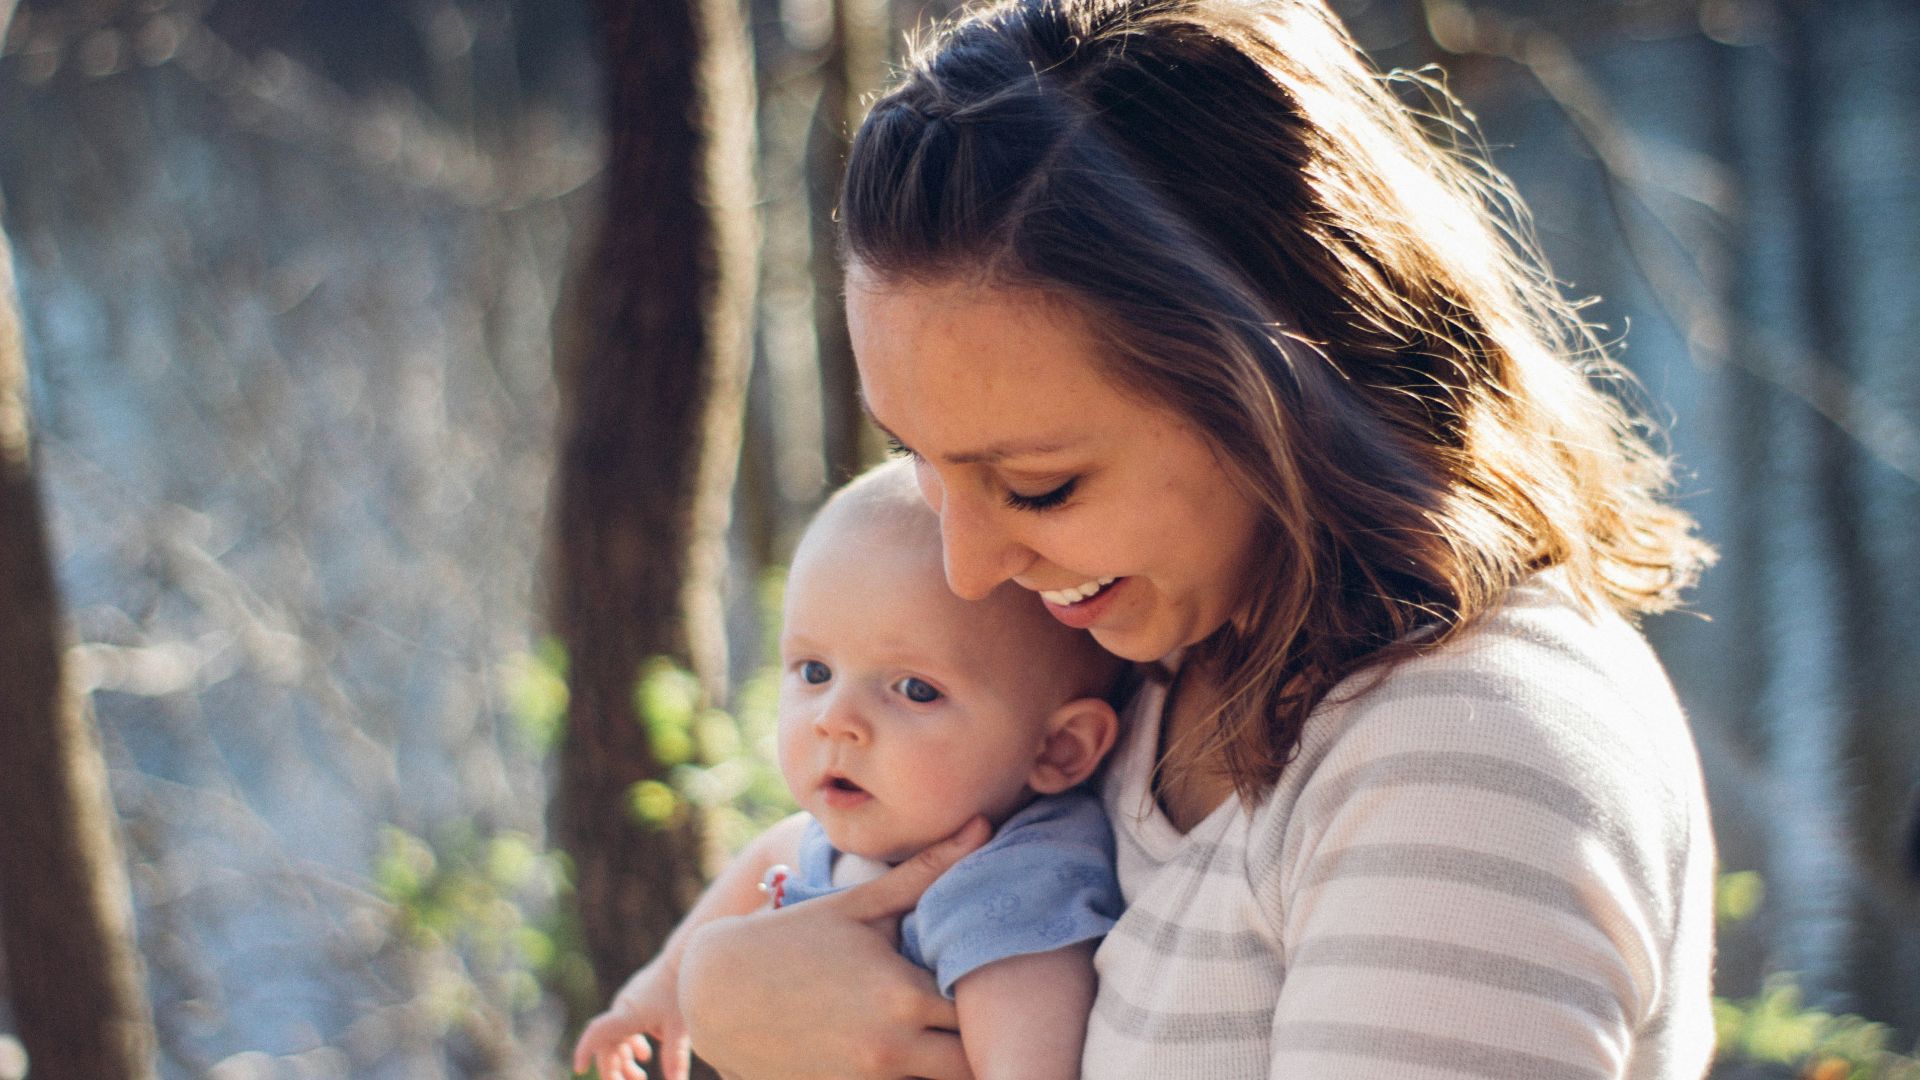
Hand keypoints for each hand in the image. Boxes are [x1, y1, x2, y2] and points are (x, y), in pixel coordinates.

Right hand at [572, 961, 689, 1079]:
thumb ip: (676, 1057)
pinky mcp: (636, 1002)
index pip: (597, 1033)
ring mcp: (627, 1005)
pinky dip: (632, 1045)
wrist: (682, 957)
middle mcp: (622, 1009)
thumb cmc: (680, 989)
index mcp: (627, 1014)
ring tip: (640, 1078)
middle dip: (612, 1070)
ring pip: (616, 1038)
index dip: (585, 1050)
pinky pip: (625, 1028)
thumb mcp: (680, 1027)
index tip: (579, 1069)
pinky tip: (645, 1055)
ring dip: (624, 1060)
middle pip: (607, 1045)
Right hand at [678, 818, 990, 1079]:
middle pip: (971, 1068)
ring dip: (943, 1067)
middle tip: (971, 1024)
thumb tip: (983, 825)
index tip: (988, 987)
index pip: (982, 1014)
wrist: (713, 992)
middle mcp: (891, 1048)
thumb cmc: (792, 940)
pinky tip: (904, 1058)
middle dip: (978, 1048)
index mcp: (903, 995)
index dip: (992, 1003)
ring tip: (939, 1040)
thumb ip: (926, 873)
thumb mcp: (858, 905)